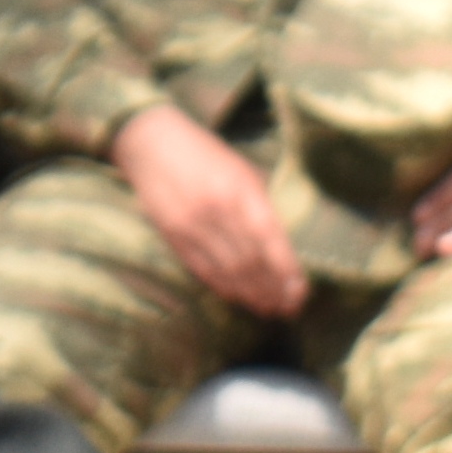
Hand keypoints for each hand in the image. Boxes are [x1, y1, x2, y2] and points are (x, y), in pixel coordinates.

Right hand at [115, 102, 304, 317]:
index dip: (286, 268)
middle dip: (273, 288)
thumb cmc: (204, 153)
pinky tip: (240, 297)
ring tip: (269, 308)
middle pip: (250, 261)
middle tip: (290, 307)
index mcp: (238, 189)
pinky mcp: (173, 236)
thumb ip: (260, 204)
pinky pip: (204, 269)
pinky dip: (225, 287)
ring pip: (228, 271)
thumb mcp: (242, 169)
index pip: (269, 239)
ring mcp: (191, 226)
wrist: (151, 144)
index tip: (300, 289)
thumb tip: (281, 244)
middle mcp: (216, 211)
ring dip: (252, 294)